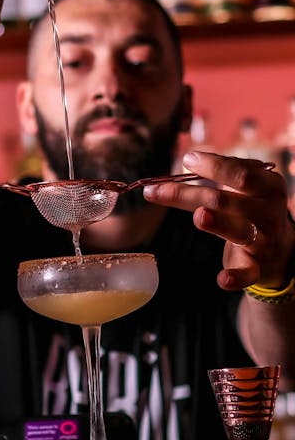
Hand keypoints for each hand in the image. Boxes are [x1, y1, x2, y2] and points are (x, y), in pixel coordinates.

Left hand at [143, 150, 294, 291]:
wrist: (281, 250)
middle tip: (157, 190)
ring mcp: (264, 240)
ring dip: (218, 223)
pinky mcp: (258, 267)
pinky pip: (247, 273)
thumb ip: (218, 177)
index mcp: (267, 186)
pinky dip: (235, 277)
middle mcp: (268, 211)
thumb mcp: (245, 189)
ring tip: (200, 216)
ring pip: (237, 230)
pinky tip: (222, 279)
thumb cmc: (252, 211)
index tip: (187, 160)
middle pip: (226, 200)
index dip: (214, 166)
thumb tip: (184, 165)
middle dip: (189, 194)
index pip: (240, 173)